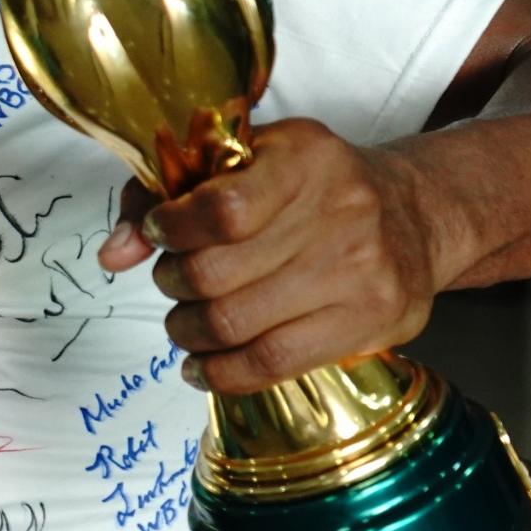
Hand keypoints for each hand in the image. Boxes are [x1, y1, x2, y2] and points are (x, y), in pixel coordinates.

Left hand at [94, 118, 453, 393]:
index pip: (221, 209)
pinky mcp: (372, 321)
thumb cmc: (313, 186)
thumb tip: (115, 254)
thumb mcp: (246, 159)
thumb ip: (167, 191)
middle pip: (215, 274)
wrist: (416, 215)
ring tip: (186, 322)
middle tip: (172, 282)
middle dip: (172, 284)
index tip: (158, 234)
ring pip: (235, 323)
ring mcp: (361, 271)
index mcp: (303, 158)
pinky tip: (203, 364)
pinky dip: (221, 372)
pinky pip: (273, 363)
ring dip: (188, 330)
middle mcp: (340, 211)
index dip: (171, 230)